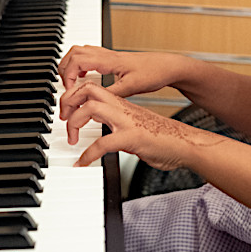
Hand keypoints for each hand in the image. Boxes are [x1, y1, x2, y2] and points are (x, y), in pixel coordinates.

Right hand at [57, 45, 184, 96]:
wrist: (167, 66)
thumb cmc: (153, 73)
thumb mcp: (131, 88)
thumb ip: (110, 94)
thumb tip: (92, 101)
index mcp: (108, 60)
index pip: (77, 61)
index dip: (67, 76)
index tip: (69, 91)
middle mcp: (106, 55)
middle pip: (73, 53)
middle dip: (63, 70)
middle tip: (65, 88)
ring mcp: (108, 55)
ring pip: (79, 51)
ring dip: (70, 65)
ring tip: (70, 83)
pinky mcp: (112, 59)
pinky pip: (88, 55)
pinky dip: (80, 65)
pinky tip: (84, 77)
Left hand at [60, 80, 223, 167]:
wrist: (187, 144)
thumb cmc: (164, 138)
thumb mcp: (135, 128)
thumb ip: (118, 129)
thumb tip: (103, 139)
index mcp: (122, 105)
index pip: (92, 88)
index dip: (74, 95)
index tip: (65, 111)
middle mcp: (123, 108)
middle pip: (88, 89)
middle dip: (68, 102)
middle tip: (63, 121)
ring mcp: (127, 121)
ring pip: (92, 107)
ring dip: (74, 123)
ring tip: (71, 141)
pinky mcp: (133, 138)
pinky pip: (103, 143)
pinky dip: (88, 154)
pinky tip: (83, 163)